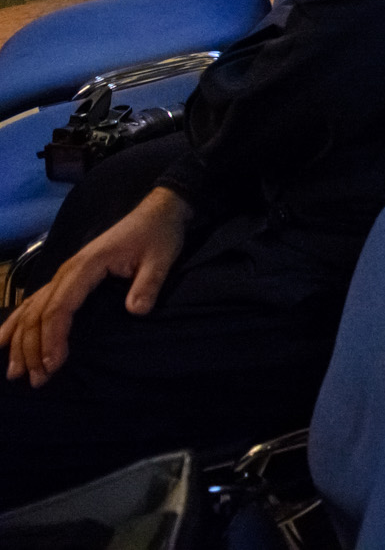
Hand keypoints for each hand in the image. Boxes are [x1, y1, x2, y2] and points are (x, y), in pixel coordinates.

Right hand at [1, 188, 190, 386]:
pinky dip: (16, 322)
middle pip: (39, 313)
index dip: (53, 337)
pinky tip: (2, 341)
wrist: (157, 212)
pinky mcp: (66, 278)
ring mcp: (63, 274)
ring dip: (20, 341)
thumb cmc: (158, 236)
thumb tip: (136, 311)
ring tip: (15, 372)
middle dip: (33, 348)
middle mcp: (66, 271)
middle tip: (36, 379)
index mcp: (86, 266)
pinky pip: (34, 301)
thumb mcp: (161, 258)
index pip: (60, 307)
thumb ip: (148, 284)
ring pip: (31, 309)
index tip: (54, 364)